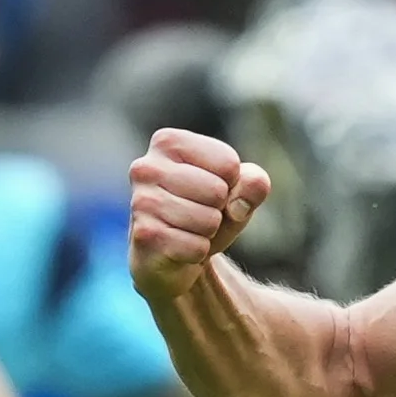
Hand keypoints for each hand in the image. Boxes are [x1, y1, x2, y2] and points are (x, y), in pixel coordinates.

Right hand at [128, 129, 272, 296]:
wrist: (170, 255)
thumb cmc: (205, 210)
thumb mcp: (238, 190)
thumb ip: (254, 182)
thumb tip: (237, 205)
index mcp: (168, 142)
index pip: (228, 163)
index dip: (231, 183)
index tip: (209, 189)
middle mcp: (147, 167)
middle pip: (218, 191)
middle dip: (219, 209)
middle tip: (198, 212)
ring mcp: (141, 201)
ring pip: (208, 220)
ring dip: (208, 232)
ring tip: (188, 228)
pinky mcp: (144, 235)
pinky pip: (197, 247)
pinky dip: (198, 252)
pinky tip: (179, 246)